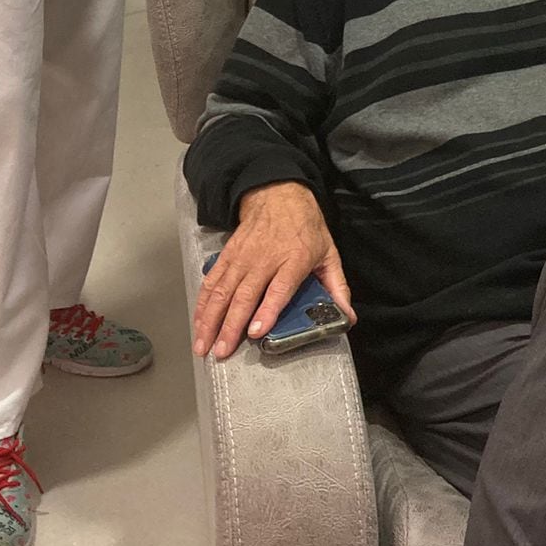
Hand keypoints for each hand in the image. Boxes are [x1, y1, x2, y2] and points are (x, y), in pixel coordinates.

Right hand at [194, 182, 355, 360]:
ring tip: (203, 345)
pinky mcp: (228, 255)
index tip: (255, 331)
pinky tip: (198, 323)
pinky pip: (212, 282)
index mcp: (293, 260)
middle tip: (222, 352)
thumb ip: (338, 286)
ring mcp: (243, 257)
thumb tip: (348, 317)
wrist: (278, 194)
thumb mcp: (328, 252)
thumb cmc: (305, 227)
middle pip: (244, 295)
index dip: (267, 310)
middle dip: (230, 326)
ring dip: (210, 320)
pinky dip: (203, 303)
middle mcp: (264, 259)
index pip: (279, 289)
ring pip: (223, 291)